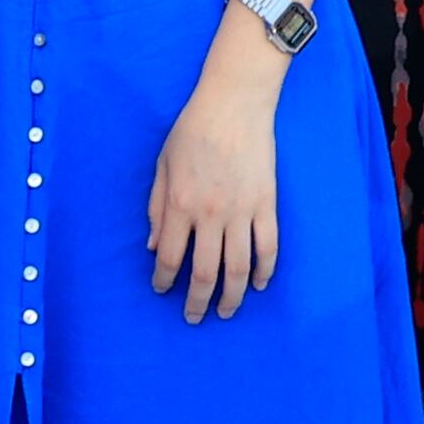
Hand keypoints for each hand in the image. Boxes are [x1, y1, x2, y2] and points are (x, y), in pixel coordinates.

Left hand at [145, 70, 280, 319]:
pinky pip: (269, 247)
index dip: (164, 281)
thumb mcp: (162, 166)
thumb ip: (157, 209)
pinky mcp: (267, 205)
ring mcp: (242, 212)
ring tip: (226, 311)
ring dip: (233, 296)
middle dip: (197, 302)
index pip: (170, 258)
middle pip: (205, 273)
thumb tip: (154, 248)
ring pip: (239, 268)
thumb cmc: (191, 131)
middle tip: (194, 318)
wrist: (234, 105)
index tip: (161, 291)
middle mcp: (211, 215)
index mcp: (180, 206)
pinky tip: (261, 285)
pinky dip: (266, 271)